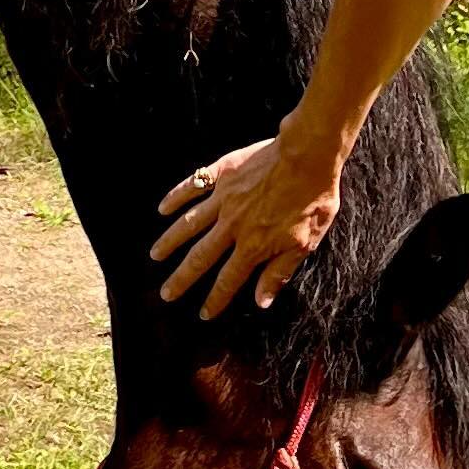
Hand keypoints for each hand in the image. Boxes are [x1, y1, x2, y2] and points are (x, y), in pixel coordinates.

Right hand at [153, 130, 341, 317]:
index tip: (202, 313)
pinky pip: (194, 186)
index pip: (229, 280)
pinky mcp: (223, 173)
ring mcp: (224, 199)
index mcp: (253, 245)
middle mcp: (232, 226)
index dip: (215, 299)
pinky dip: (176, 197)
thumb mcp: (305, 243)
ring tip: (155, 255)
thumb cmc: (313, 200)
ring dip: (170, 242)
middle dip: (182, 278)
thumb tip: (260, 301)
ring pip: (189, 225)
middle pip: (201, 257)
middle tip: (165, 294)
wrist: (309, 155)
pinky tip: (162, 209)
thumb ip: (279, 272)